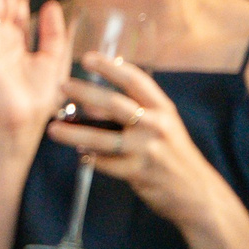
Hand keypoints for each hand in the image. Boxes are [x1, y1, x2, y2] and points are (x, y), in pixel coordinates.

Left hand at [49, 53, 229, 229]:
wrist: (195, 191)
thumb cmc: (171, 154)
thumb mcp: (161, 126)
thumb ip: (134, 112)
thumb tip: (91, 103)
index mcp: (163, 109)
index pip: (135, 81)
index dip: (111, 67)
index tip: (88, 58)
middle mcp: (156, 125)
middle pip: (114, 104)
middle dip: (85, 92)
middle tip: (61, 86)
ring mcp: (147, 149)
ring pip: (101, 138)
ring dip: (73, 132)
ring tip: (53, 128)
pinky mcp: (138, 172)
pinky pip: (104, 163)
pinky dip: (89, 158)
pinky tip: (80, 154)